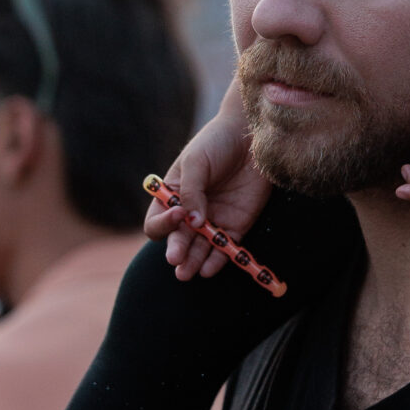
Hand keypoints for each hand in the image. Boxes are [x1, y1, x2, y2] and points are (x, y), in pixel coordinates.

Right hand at [147, 105, 271, 282]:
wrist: (251, 136)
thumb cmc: (216, 143)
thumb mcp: (197, 162)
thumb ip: (192, 192)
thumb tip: (192, 222)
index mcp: (173, 197)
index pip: (158, 220)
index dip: (163, 223)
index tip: (178, 214)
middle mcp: (191, 213)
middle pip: (178, 240)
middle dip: (177, 251)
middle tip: (177, 261)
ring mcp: (214, 220)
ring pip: (200, 249)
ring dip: (194, 262)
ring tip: (189, 272)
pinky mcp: (237, 225)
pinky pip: (226, 248)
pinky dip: (217, 260)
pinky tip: (209, 268)